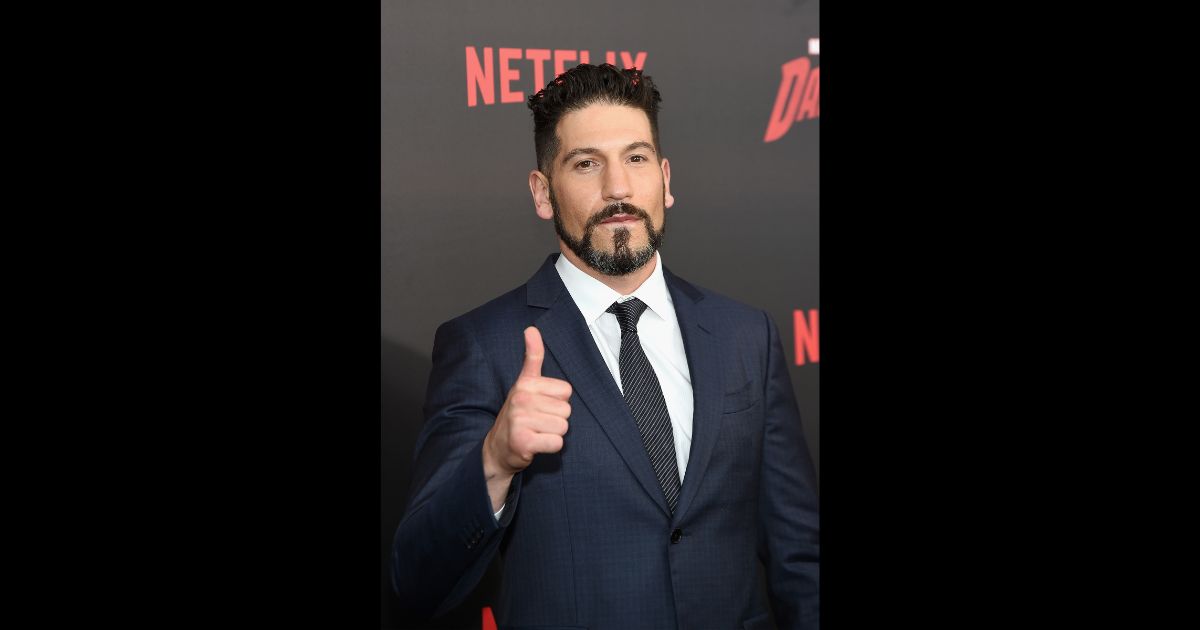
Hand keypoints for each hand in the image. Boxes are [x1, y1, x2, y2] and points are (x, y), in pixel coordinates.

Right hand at [482, 326, 571, 509]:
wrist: (496, 449)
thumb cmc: (517, 415)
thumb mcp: (524, 384)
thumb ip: (532, 357)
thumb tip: (531, 328)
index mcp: (525, 383)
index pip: (566, 391)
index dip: (557, 401)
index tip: (540, 404)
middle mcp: (521, 398)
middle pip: (566, 410)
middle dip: (555, 419)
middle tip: (537, 422)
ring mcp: (521, 420)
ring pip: (563, 427)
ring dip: (553, 434)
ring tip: (536, 432)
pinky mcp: (523, 441)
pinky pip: (556, 442)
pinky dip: (550, 447)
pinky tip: (536, 444)